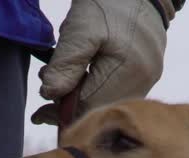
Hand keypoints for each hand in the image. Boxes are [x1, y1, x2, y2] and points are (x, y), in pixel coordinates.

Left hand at [31, 0, 181, 125]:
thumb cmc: (108, 3)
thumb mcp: (80, 29)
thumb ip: (66, 64)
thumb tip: (50, 94)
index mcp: (130, 71)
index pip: (89, 109)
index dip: (61, 115)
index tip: (39, 114)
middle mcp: (144, 81)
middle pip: (99, 110)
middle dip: (70, 108)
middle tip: (46, 96)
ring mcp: (149, 79)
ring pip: (107, 104)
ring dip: (82, 99)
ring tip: (63, 80)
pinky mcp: (148, 74)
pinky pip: (116, 94)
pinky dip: (96, 91)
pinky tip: (82, 79)